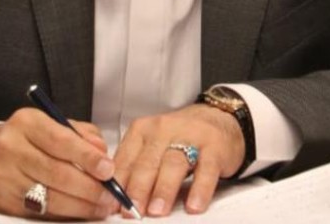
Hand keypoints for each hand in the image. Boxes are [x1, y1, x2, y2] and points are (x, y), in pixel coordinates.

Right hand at [0, 108, 117, 218]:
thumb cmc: (28, 139)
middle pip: (56, 172)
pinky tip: (81, 213)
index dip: (87, 157)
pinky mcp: (3, 204)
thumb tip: (102, 153)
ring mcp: (4, 178)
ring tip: (102, 207)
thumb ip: (81, 134)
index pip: (60, 140)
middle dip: (89, 188)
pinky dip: (65, 215)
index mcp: (27, 123)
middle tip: (111, 196)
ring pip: (49, 197)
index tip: (109, 170)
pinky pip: (40, 213)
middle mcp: (11, 148)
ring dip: (81, 206)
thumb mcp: (52, 124)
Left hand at [113, 103, 244, 217]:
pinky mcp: (215, 147)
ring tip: (157, 211)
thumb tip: (114, 200)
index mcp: (143, 130)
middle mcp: (164, 129)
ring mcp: (191, 136)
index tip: (112, 206)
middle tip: (132, 210)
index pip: (126, 159)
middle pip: (148, 161)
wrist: (217, 119)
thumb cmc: (179, 138)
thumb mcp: (152, 146)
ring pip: (174, 163)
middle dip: (138, 188)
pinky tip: (194, 205)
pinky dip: (200, 189)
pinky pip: (206, 168)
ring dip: (163, 189)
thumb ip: (134, 168)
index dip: (118, 184)